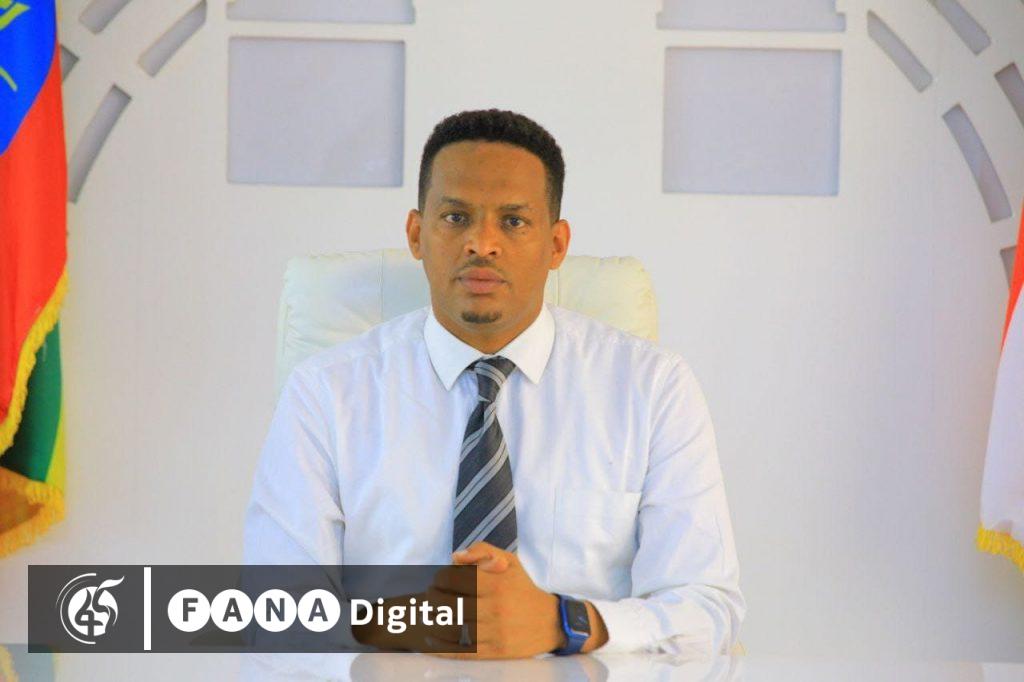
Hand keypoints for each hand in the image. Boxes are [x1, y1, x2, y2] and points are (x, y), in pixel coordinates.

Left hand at [425, 541, 562, 658]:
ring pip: (451, 629)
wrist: (549, 622)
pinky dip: (440, 648)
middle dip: (433, 600)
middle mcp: (494, 607)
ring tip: (429, 617)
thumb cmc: (522, 588)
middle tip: (430, 598)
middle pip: (448, 605)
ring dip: (433, 623)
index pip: (453, 579)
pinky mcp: (494, 652)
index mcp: (496, 583)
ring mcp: (494, 632)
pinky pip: (460, 651)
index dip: (440, 579)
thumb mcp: (508, 561)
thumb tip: (454, 557)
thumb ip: (481, 551)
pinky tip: (430, 641)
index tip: (439, 581)